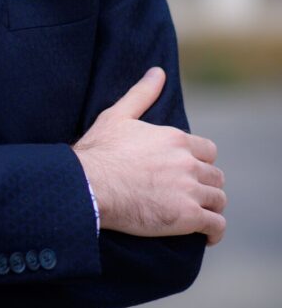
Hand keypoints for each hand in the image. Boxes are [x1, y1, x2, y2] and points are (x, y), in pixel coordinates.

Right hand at [73, 68, 225, 244]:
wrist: (88, 186)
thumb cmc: (98, 152)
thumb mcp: (117, 115)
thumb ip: (142, 93)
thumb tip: (158, 72)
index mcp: (175, 139)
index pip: (207, 150)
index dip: (200, 161)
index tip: (189, 171)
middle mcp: (188, 163)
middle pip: (214, 175)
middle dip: (206, 185)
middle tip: (192, 195)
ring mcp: (189, 190)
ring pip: (218, 199)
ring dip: (211, 207)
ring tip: (200, 216)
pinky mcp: (187, 217)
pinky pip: (216, 225)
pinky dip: (214, 231)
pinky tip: (206, 236)